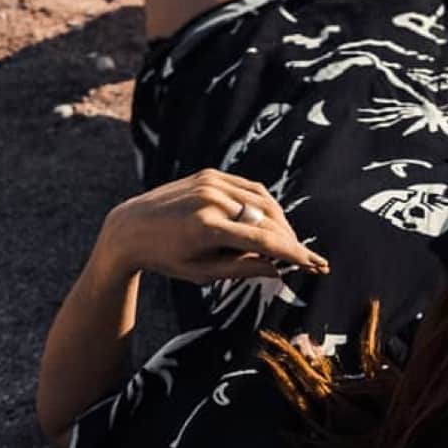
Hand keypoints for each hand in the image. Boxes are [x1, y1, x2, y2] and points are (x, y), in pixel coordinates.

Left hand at [96, 168, 329, 283]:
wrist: (130, 227)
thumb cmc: (165, 258)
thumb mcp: (202, 273)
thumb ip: (241, 269)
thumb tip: (278, 269)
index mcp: (207, 228)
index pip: (264, 240)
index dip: (295, 254)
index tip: (317, 265)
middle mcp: (211, 199)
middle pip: (268, 218)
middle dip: (290, 239)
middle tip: (306, 259)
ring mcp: (211, 182)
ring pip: (262, 201)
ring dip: (280, 222)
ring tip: (287, 244)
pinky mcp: (209, 174)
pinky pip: (248, 189)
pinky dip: (263, 205)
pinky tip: (269, 222)